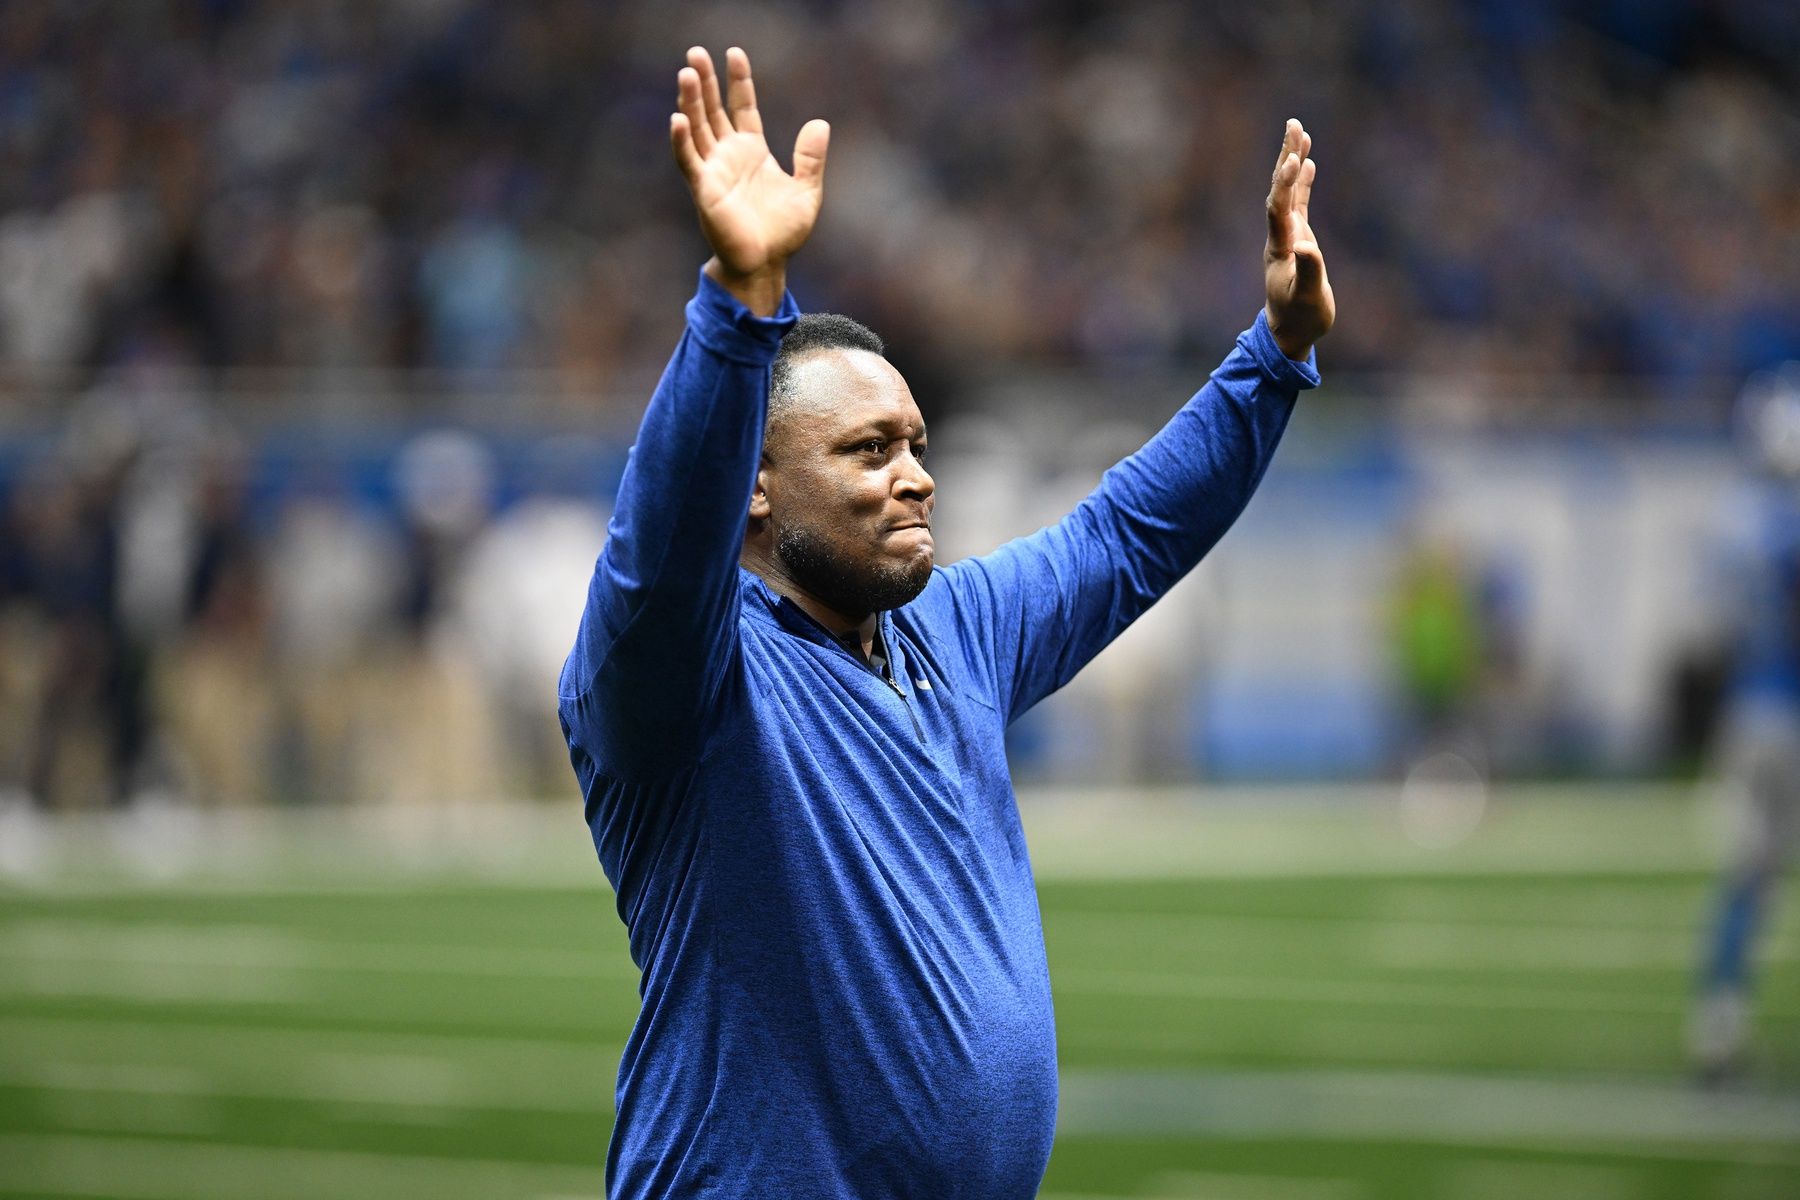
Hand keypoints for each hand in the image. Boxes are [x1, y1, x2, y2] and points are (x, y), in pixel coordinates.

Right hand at [670, 46, 828, 315]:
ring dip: (691, 102)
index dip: (738, 81)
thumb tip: (820, 123)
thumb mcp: (807, 191)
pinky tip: (679, 118)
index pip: (742, 106)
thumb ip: (811, 158)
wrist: (766, 264)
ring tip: (686, 73)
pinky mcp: (704, 190)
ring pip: (698, 129)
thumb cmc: (783, 233)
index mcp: (752, 150)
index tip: (734, 53)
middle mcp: (729, 155)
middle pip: (713, 110)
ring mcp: (714, 171)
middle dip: (705, 82)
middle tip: (695, 52)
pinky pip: (690, 161)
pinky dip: (682, 141)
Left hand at [1263, 119, 1333, 359]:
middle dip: (1286, 156)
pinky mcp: (1298, 237)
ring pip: (1288, 190)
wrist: (1291, 330)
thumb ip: (1308, 272)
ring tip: (1299, 130)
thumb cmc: (1300, 318)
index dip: (1283, 184)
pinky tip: (1307, 161)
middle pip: (1279, 189)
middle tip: (1294, 124)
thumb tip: (1306, 248)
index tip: (1293, 158)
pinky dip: (1301, 181)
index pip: (1278, 208)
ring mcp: (1288, 234)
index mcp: (1280, 247)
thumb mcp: (1307, 298)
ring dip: (1293, 160)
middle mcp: (1280, 235)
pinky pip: (1298, 202)